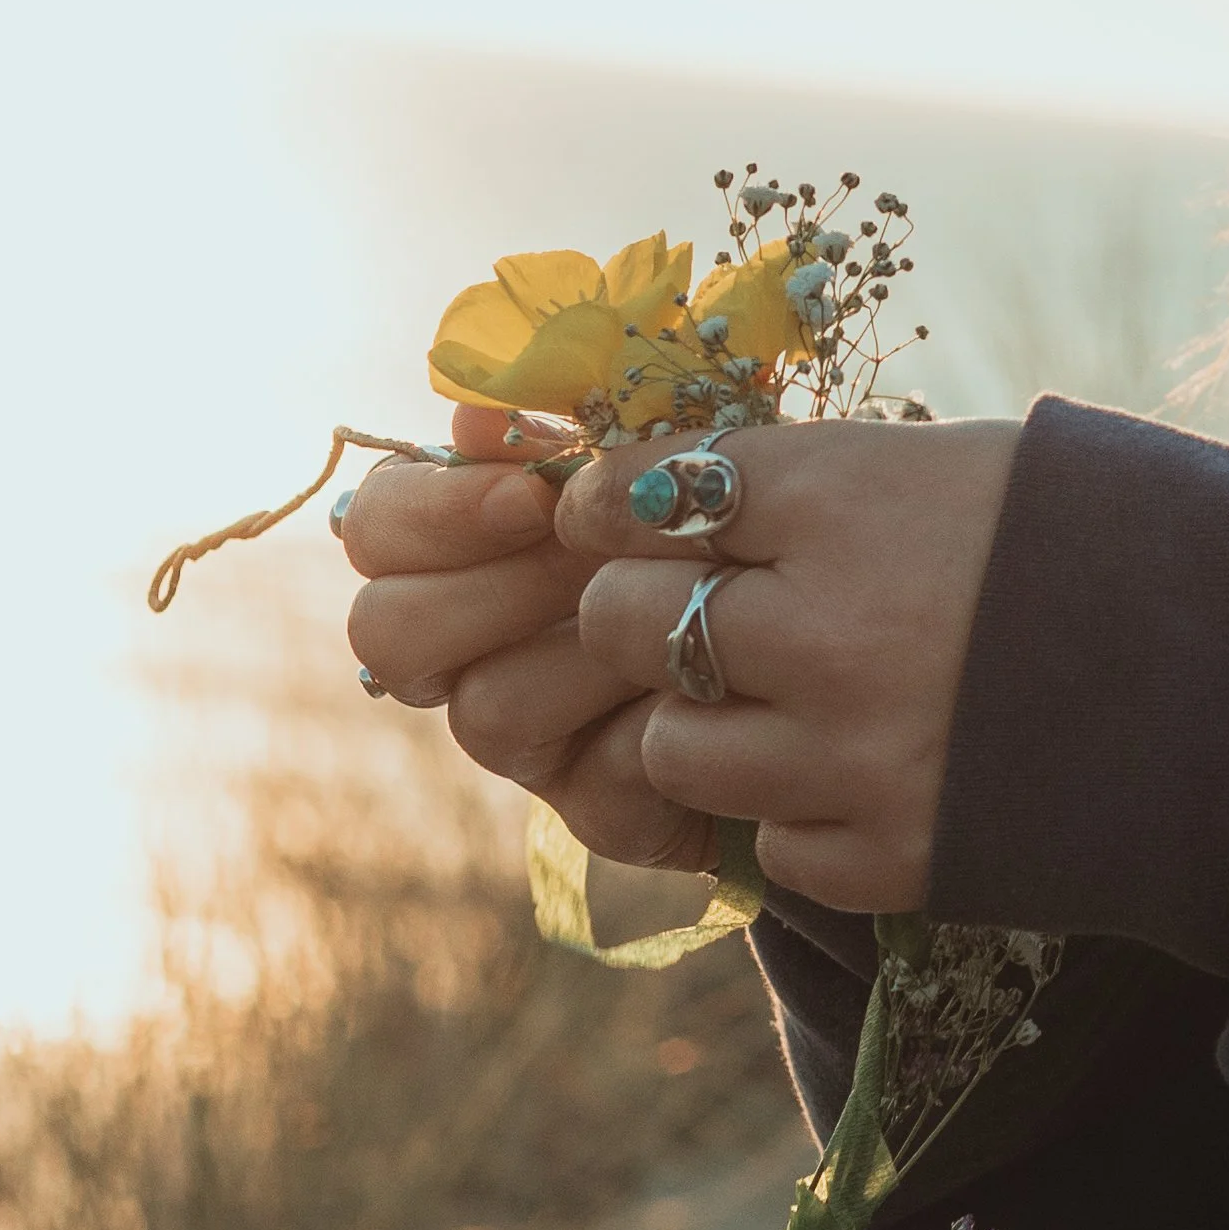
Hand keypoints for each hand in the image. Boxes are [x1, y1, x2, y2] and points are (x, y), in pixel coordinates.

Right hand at [343, 408, 719, 872]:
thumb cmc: (742, 521)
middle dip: (490, 586)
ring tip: (663, 612)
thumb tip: (472, 417)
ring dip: (578, 654)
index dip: (428, 510)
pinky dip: (655, 724)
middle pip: (388, 632)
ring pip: (483, 713)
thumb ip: (570, 436)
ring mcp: (531, 741)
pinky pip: (593, 781)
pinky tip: (715, 685)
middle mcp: (476, 652)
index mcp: (468, 553)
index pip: (374, 528)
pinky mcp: (602, 812)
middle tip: (583, 559)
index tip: (525, 491)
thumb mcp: (659, 460)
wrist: (854, 630)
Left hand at [560, 415, 1018, 911]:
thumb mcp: (945, 470)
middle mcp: (833, 627)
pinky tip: (857, 776)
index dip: (609, 505)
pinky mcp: (891, 855)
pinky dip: (794, 813)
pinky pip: (768, 841)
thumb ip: (802, 488)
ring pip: (671, 748)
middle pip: (623, 620)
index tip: (607, 516)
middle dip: (631, 614)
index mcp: (850, 499)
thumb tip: (651, 496)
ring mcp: (857, 754)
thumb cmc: (1081, 551)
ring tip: (770, 708)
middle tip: (678, 617)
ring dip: (699, 727)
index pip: (653, 491)